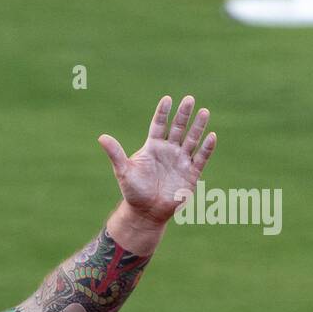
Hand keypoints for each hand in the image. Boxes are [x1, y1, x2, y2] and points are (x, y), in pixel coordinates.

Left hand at [98, 95, 216, 227]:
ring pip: (191, 140)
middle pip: (177, 128)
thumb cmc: (133, 191)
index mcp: (152, 148)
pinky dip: (206, 148)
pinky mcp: (191, 173)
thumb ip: (115, 153)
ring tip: (204, 111)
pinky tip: (211, 136)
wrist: (146, 212)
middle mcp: (168, 151)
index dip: (163, 113)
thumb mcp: (124, 171)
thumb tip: (101, 137)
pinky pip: (201, 158)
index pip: (158, 125)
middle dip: (183, 114)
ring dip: (198, 127)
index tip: (168, 99)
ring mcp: (181, 161)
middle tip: (189, 99)